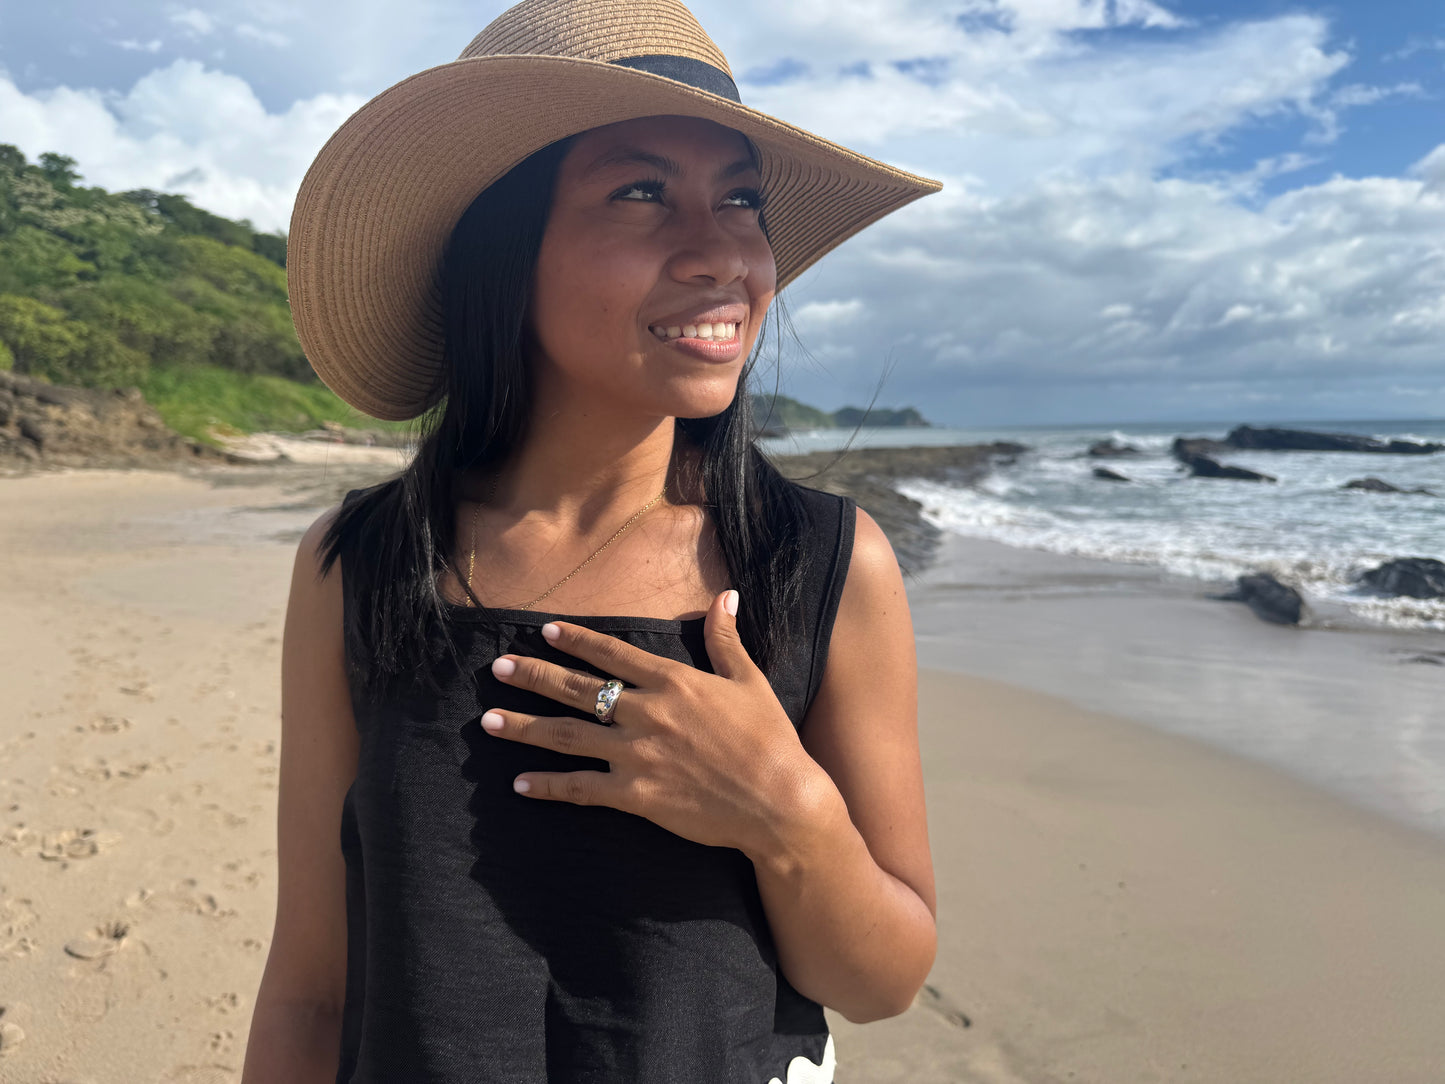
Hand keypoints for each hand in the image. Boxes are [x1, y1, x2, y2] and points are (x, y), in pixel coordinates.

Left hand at [482, 590, 829, 861]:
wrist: (780, 802)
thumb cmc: (770, 741)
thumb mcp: (750, 682)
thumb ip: (726, 640)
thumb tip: (726, 596)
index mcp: (674, 682)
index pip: (612, 654)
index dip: (576, 641)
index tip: (545, 630)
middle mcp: (648, 713)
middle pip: (578, 689)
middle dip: (533, 676)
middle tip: (498, 668)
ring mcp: (638, 754)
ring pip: (568, 736)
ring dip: (525, 727)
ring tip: (488, 720)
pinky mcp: (636, 795)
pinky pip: (582, 788)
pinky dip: (549, 786)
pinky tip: (520, 784)